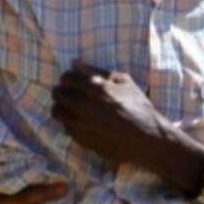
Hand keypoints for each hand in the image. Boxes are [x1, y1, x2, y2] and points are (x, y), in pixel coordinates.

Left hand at [51, 61, 169, 164]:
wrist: (147, 139)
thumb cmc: (139, 108)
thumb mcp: (125, 83)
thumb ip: (98, 72)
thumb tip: (76, 63)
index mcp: (97, 89)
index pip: (66, 78)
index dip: (67, 77)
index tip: (72, 80)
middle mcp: (86, 106)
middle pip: (58, 94)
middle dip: (61, 90)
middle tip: (68, 92)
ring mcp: (82, 125)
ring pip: (56, 112)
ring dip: (61, 107)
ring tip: (70, 107)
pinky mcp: (83, 140)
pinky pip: (65, 127)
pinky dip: (69, 123)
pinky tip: (81, 122)